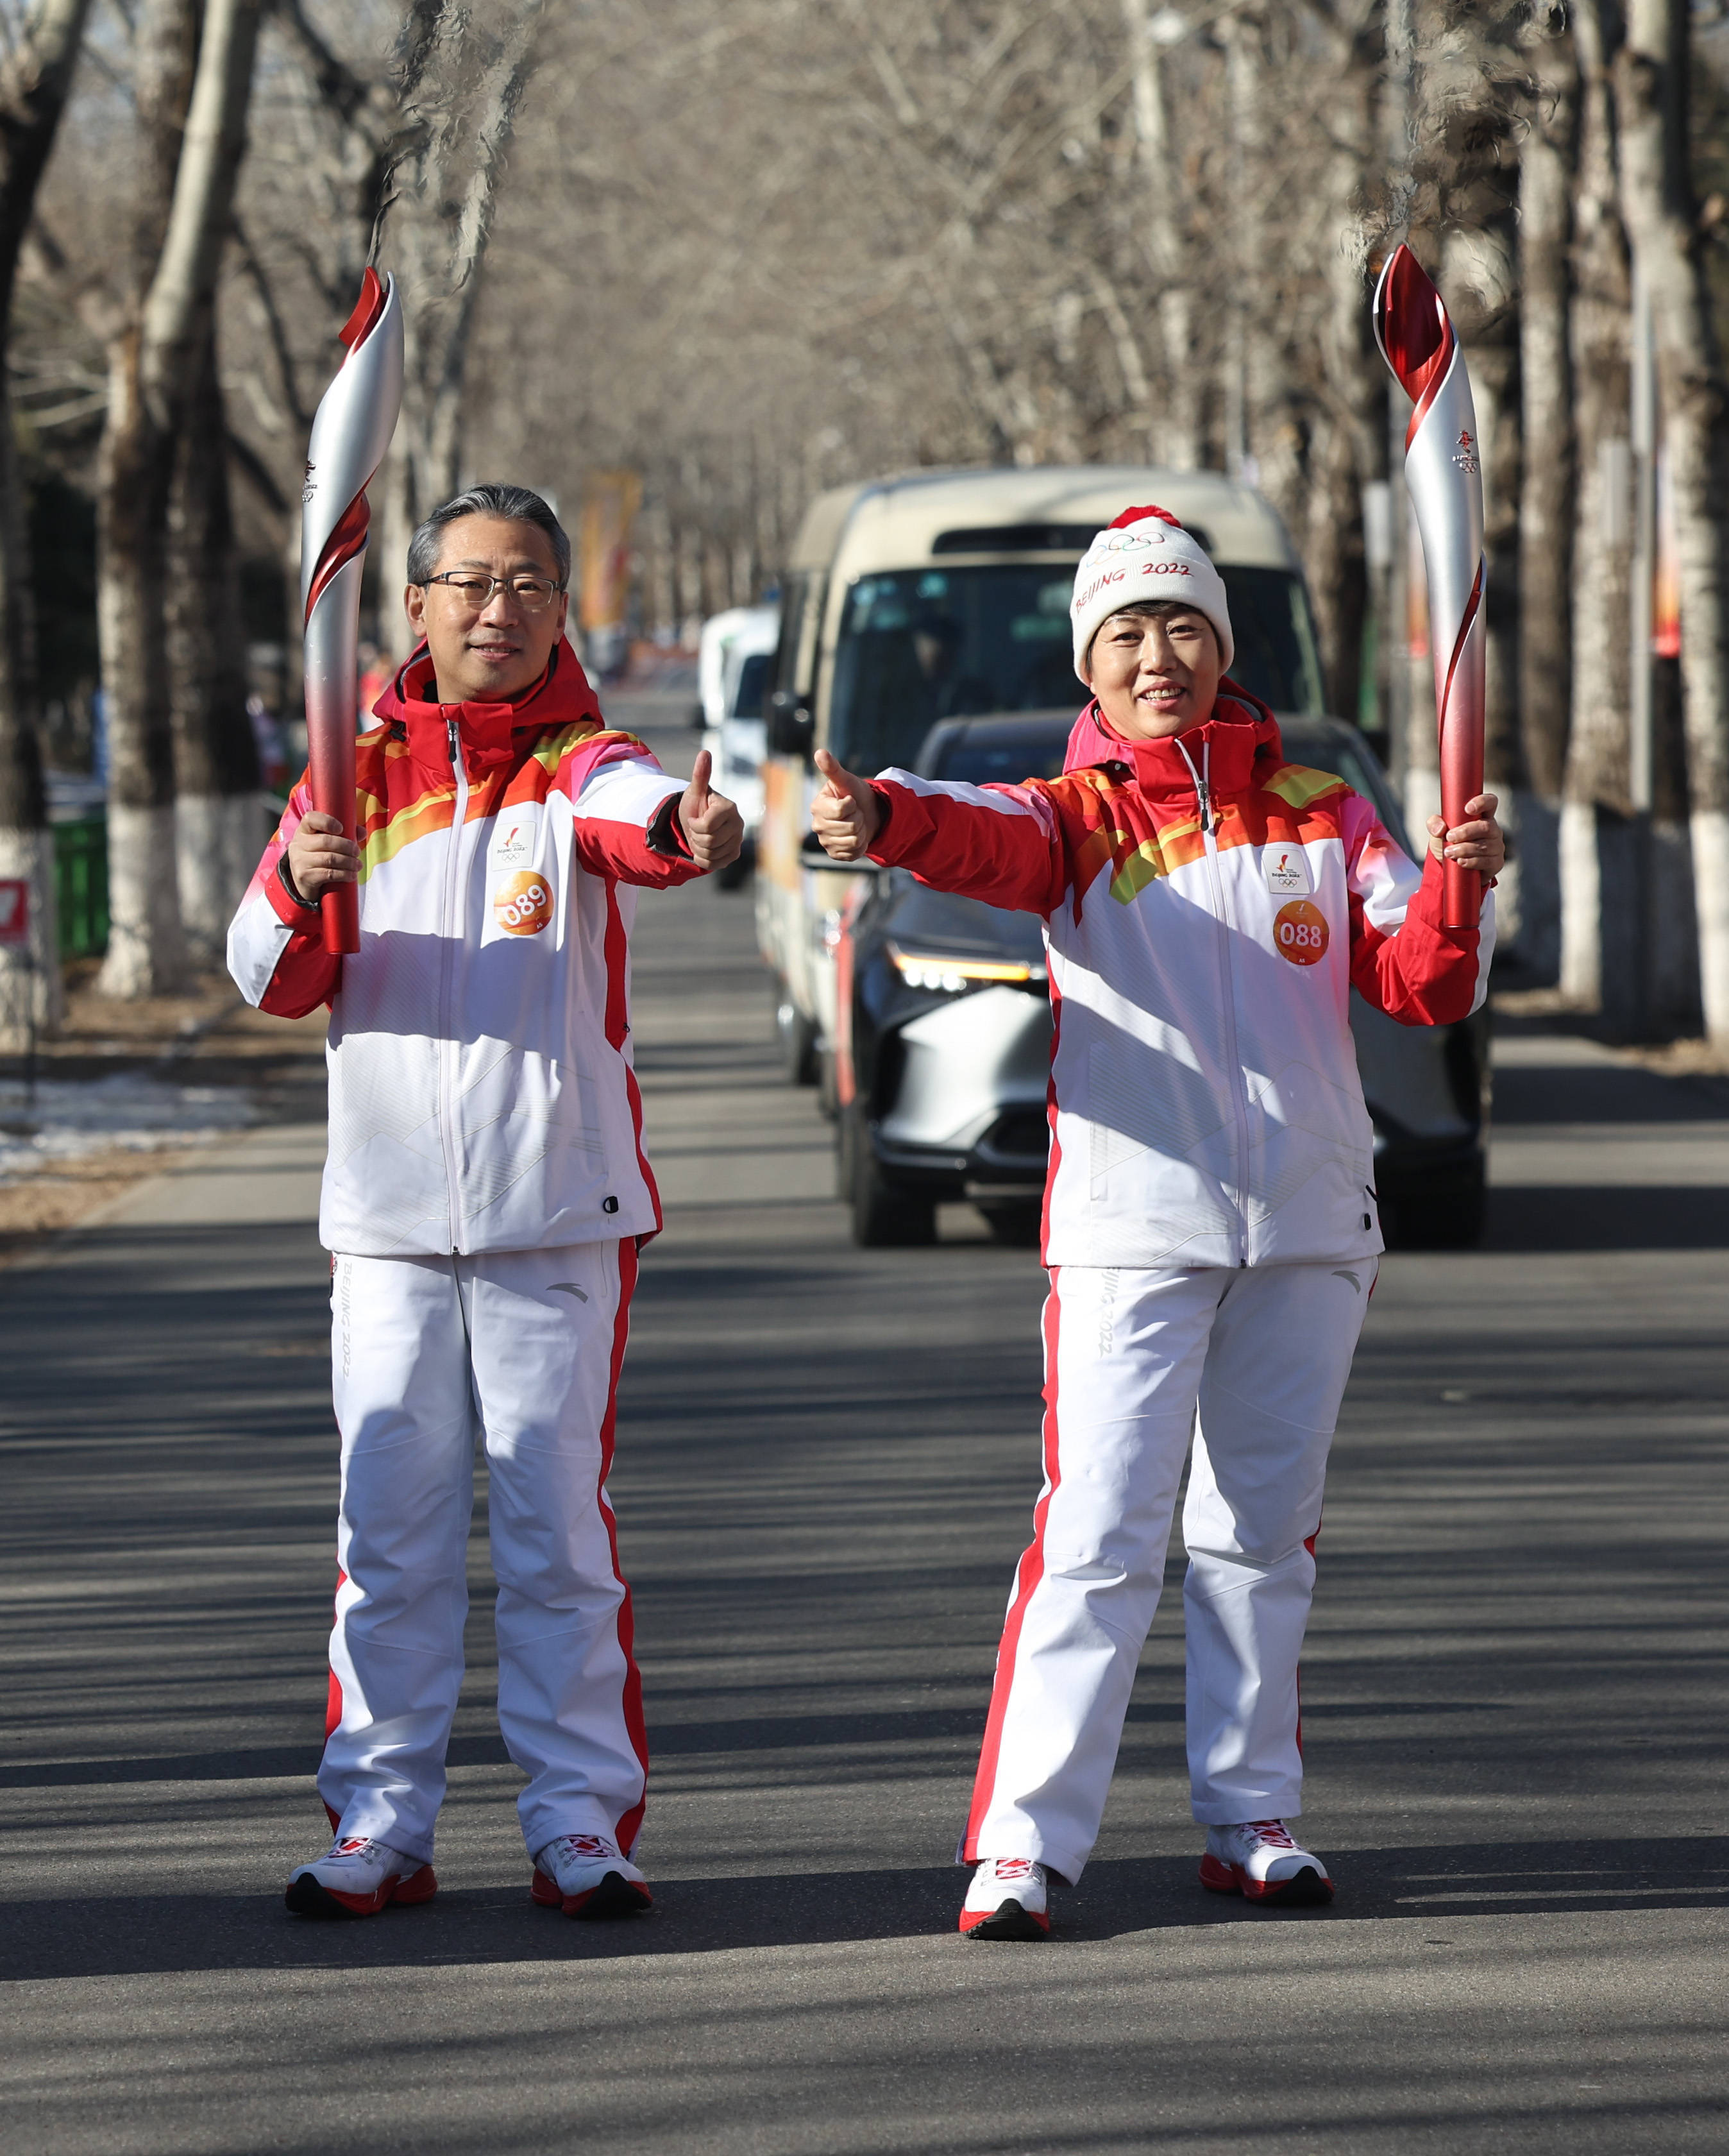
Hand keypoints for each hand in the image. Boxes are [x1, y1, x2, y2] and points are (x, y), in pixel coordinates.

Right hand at [286, 811, 359, 900]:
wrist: (303, 883)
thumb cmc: (319, 859)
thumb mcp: (328, 845)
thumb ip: (345, 835)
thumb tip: (362, 831)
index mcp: (304, 831)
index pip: (310, 819)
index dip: (327, 822)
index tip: (341, 828)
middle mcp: (298, 844)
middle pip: (325, 841)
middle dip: (346, 846)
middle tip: (357, 852)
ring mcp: (299, 861)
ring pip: (329, 858)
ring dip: (348, 862)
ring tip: (357, 865)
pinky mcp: (304, 877)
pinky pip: (328, 874)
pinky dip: (344, 874)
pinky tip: (352, 875)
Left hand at [680, 749, 743, 872]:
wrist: (697, 821)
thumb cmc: (696, 804)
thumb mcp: (695, 790)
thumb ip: (700, 774)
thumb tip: (705, 752)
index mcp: (730, 807)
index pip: (707, 826)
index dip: (694, 824)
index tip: (694, 817)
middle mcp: (739, 824)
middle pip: (709, 841)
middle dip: (695, 836)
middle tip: (696, 828)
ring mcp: (738, 841)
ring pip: (710, 854)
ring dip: (697, 848)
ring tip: (700, 837)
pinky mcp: (734, 854)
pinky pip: (713, 864)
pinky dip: (702, 859)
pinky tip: (704, 848)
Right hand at [811, 747, 880, 860]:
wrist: (867, 813)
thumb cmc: (855, 794)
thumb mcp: (846, 780)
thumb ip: (833, 768)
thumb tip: (820, 752)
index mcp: (817, 807)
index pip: (842, 809)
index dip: (853, 804)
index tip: (851, 800)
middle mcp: (817, 826)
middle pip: (850, 826)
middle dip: (859, 818)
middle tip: (855, 813)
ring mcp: (825, 842)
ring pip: (854, 840)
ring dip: (862, 831)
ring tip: (856, 824)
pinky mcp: (834, 854)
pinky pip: (853, 853)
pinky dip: (861, 845)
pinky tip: (857, 836)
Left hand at [1427, 793, 1503, 878]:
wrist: (1449, 867)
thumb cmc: (1448, 843)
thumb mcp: (1437, 831)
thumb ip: (1434, 823)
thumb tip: (1441, 829)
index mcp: (1482, 816)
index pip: (1490, 802)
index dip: (1482, 802)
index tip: (1467, 809)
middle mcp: (1493, 829)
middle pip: (1486, 827)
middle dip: (1466, 832)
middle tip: (1449, 838)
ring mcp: (1496, 846)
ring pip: (1484, 846)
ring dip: (1464, 849)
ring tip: (1449, 853)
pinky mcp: (1496, 863)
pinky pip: (1486, 861)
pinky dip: (1471, 862)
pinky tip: (1461, 861)